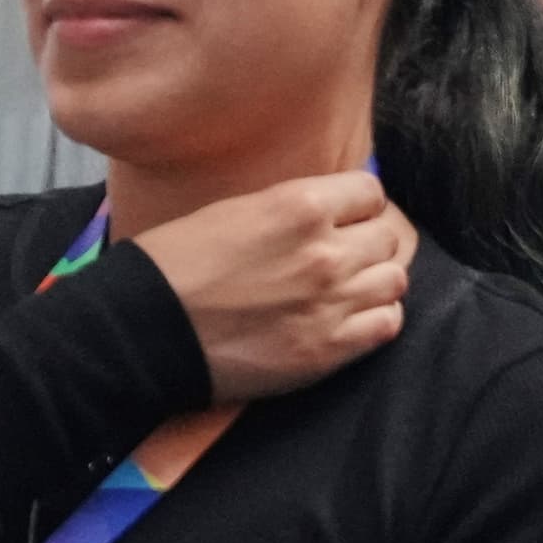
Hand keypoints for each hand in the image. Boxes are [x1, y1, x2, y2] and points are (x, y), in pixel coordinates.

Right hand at [131, 171, 416, 400]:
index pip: (370, 191)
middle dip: (369, 240)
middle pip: (388, 236)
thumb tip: (327, 211)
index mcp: (300, 206)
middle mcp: (327, 252)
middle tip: (345, 252)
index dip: (357, 203)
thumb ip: (291, 208)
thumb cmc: (177, 263)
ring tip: (351, 285)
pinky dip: (377, 317)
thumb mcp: (234, 209)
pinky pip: (387, 324)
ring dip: (376, 278)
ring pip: (395, 279)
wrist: (147, 329)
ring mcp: (332, 303)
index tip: (345, 215)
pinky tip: (353, 316)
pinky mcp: (329, 350)